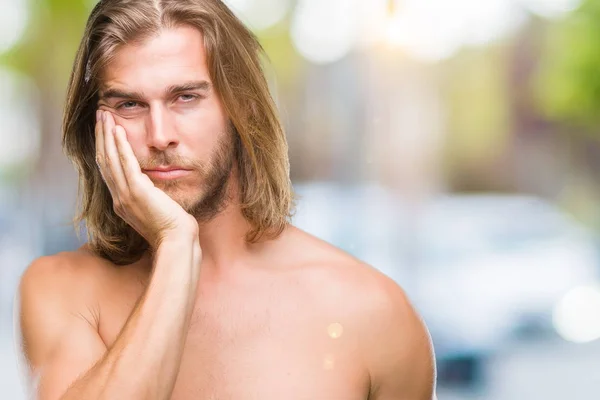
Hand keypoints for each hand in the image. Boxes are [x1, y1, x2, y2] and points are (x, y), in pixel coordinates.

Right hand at [95, 110, 197, 247]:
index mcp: (121, 202)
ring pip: (110, 158)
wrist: (176, 240)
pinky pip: (125, 163)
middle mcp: (118, 198)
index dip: (103, 147)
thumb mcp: (154, 208)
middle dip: (100, 135)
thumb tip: (150, 185)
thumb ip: (148, 196)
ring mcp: (126, 195)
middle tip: (99, 115)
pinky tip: (118, 130)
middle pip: (104, 160)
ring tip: (104, 115)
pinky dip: (120, 145)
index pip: (107, 169)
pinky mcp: (137, 191)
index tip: (103, 130)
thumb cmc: (171, 228)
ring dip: (107, 134)